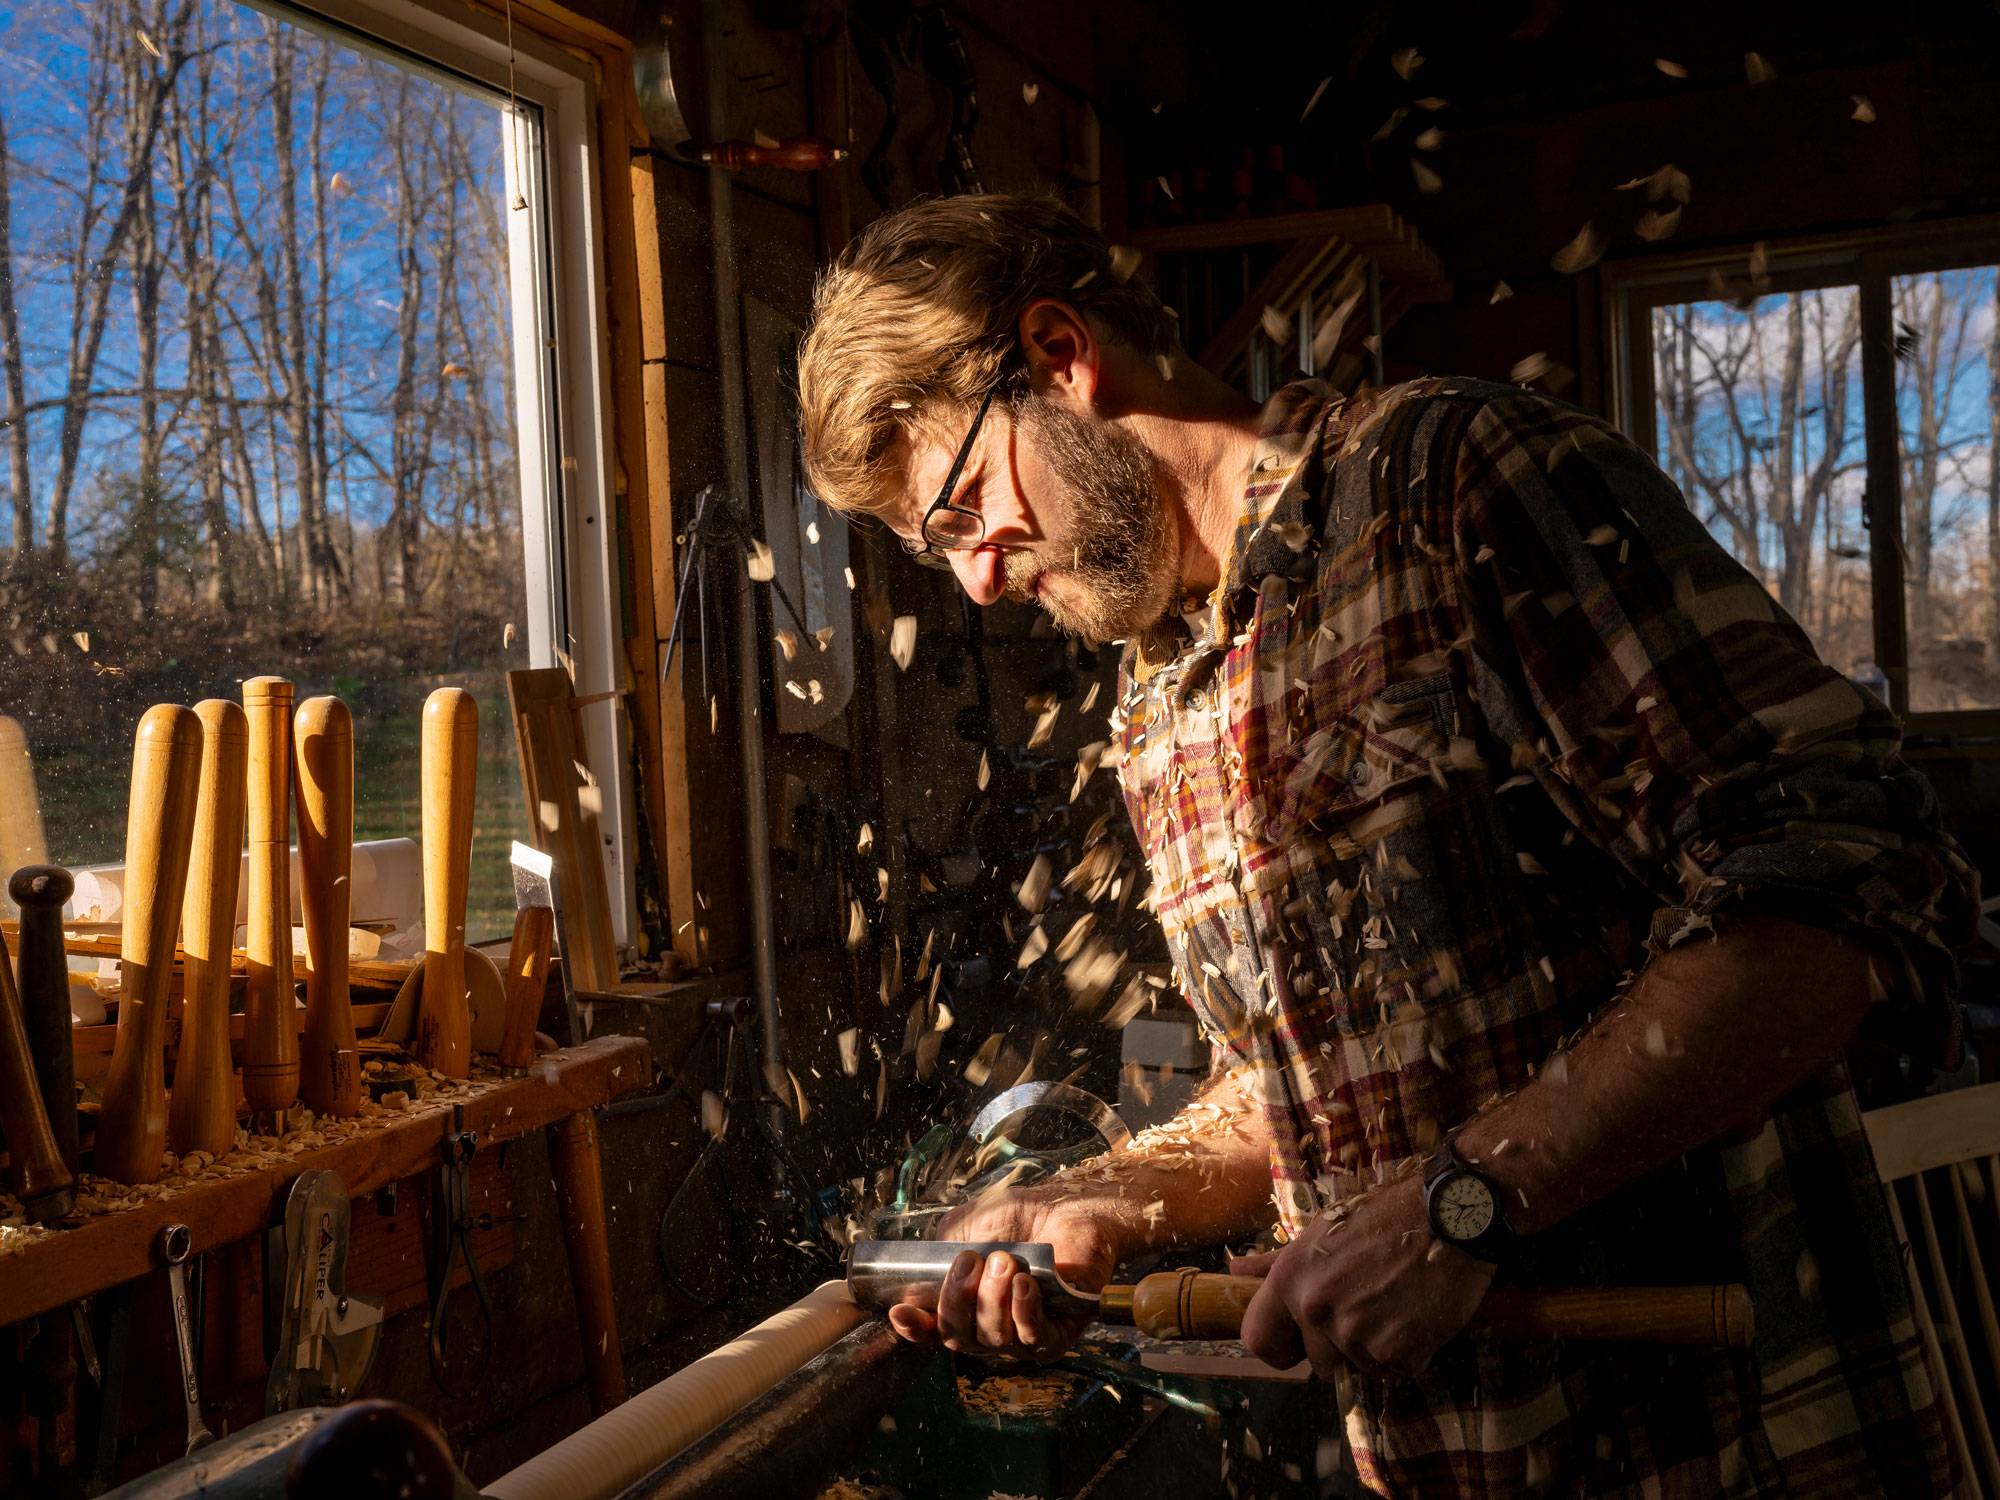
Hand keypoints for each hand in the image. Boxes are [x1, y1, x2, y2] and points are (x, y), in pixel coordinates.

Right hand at [884, 1190, 1119, 1361]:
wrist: (1069, 1208)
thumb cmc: (1021, 1217)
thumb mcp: (968, 1226)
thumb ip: (941, 1249)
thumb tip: (923, 1271)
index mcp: (966, 1307)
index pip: (933, 1330)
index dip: (914, 1328)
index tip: (900, 1312)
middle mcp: (990, 1329)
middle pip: (957, 1338)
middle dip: (957, 1300)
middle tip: (971, 1261)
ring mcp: (1022, 1337)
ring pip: (993, 1340)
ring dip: (993, 1299)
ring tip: (1005, 1260)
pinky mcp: (1057, 1336)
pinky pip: (1033, 1339)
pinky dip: (1023, 1312)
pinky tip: (1024, 1284)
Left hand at [1234, 1176, 1493, 1379]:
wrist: (1447, 1218)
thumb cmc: (1383, 1217)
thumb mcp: (1320, 1232)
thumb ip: (1276, 1262)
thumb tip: (1235, 1272)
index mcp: (1290, 1279)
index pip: (1257, 1340)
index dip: (1279, 1348)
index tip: (1297, 1345)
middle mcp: (1315, 1310)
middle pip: (1317, 1361)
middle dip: (1341, 1345)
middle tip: (1369, 1307)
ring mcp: (1354, 1334)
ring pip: (1357, 1365)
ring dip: (1375, 1348)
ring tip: (1394, 1305)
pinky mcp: (1394, 1353)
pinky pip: (1393, 1368)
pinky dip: (1406, 1352)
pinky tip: (1416, 1315)